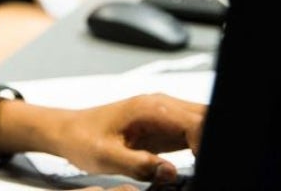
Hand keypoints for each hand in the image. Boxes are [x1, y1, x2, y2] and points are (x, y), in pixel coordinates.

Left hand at [50, 94, 204, 183]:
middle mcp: (163, 106)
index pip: (197, 123)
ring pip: (203, 123)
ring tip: (202, 167)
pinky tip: (196, 165)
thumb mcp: (106, 157)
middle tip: (206, 168)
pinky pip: (194, 133)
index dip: (206, 145)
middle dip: (211, 141)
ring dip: (206, 144)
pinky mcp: (165, 127)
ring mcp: (165, 115)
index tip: (204, 167)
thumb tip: (171, 173)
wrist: (69, 130)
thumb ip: (139, 165)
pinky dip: (201, 147)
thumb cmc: (82, 139)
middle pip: (206, 117)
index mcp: (151, 109)